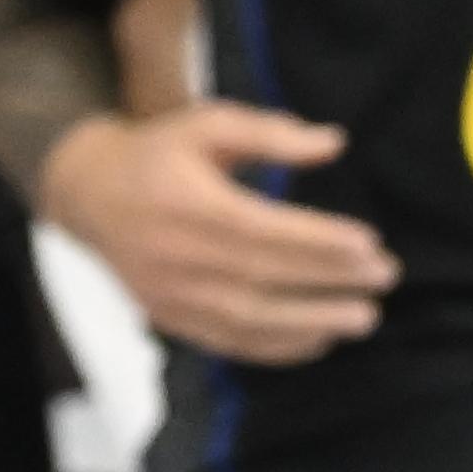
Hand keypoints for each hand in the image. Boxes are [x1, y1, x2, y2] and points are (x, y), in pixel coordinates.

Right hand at [41, 102, 395, 364]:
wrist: (88, 195)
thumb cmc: (159, 153)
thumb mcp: (209, 124)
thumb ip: (270, 133)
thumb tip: (334, 143)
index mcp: (188, 204)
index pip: (262, 231)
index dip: (318, 241)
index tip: (369, 244)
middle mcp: (176, 256)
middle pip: (262, 278)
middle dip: (328, 283)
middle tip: (384, 280)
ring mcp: (169, 295)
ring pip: (247, 320)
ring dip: (310, 323)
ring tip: (363, 320)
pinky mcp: (168, 318)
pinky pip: (226, 342)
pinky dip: (275, 348)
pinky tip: (319, 341)